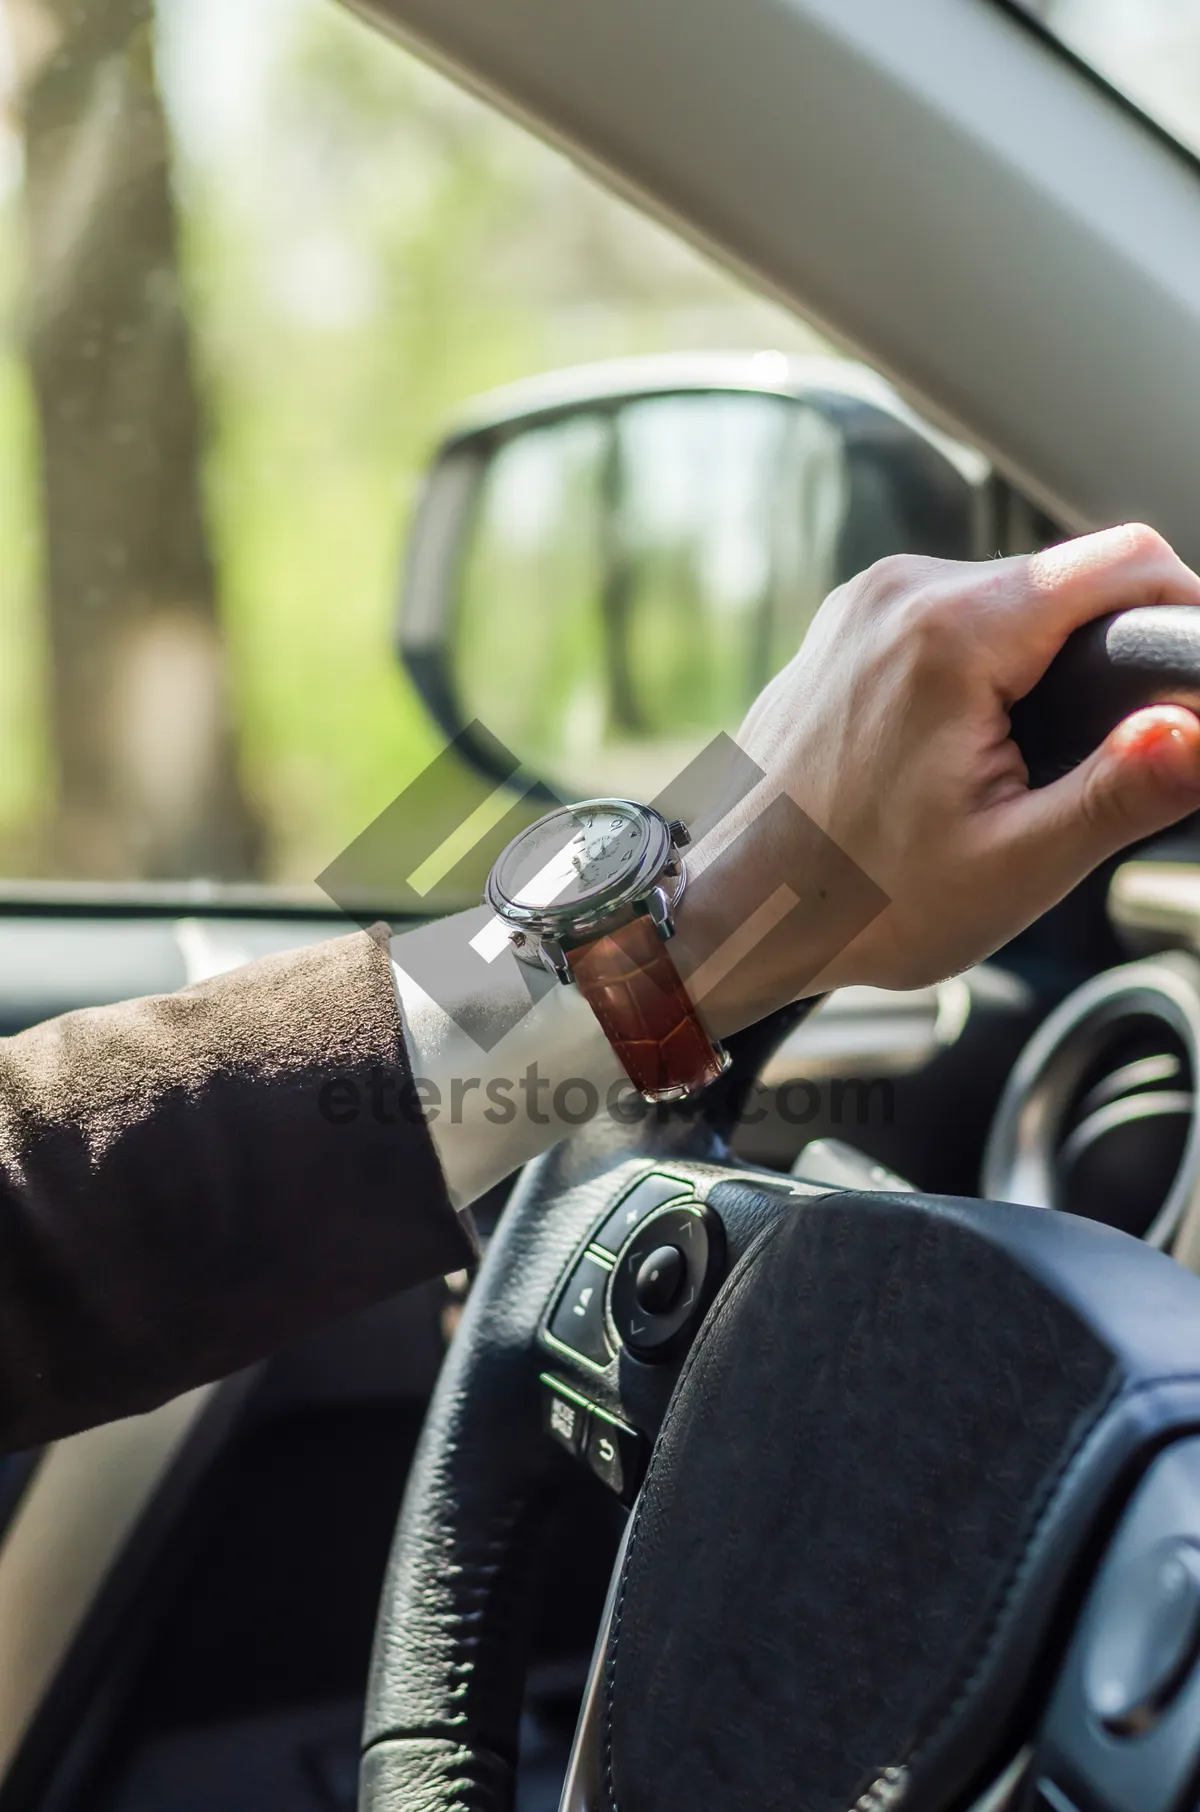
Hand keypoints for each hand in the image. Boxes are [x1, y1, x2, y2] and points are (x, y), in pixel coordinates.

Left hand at [674, 524, 1199, 1032]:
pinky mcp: (847, 624)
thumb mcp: (1013, 867)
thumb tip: (1196, 731)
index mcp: (951, 633)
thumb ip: (1122, 792)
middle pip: (1066, 576)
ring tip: (1029, 759)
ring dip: (1044, 658)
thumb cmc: (856, 902)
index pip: (1122, 559)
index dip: (1183, 606)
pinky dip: (984, 662)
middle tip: (1109, 750)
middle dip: (1107, 651)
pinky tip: (971, 742)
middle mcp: (902, 592)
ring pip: (1009, 593)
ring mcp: (865, 603)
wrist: (734, 910)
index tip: (1188, 679)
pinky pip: (951, 614)